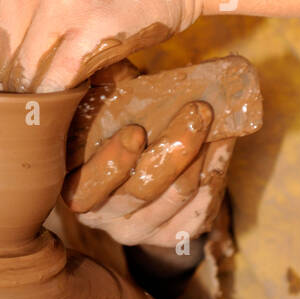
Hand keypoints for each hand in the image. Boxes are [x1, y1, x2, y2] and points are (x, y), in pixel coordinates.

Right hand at [61, 97, 233, 248]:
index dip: (114, 160)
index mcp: (76, 187)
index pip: (90, 184)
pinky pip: (202, 208)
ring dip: (201, 154)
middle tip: (198, 109)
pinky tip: (223, 141)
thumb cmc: (116, 123)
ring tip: (214, 119)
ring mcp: (140, 231)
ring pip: (178, 195)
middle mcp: (104, 218)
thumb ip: (101, 87)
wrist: (140, 159)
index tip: (137, 130)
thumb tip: (108, 63)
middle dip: (176, 147)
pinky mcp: (173, 235)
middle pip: (144, 189)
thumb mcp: (103, 104)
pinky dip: (216, 171)